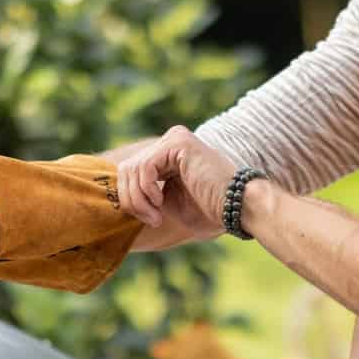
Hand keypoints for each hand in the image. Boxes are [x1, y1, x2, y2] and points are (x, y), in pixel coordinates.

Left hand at [116, 126, 235, 235]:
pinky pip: (144, 168)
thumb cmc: (210, 210)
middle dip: (132, 200)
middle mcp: (169, 141)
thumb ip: (145, 195)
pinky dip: (146, 191)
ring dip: (139, 200)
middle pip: (126, 169)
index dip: (130, 199)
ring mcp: (174, 139)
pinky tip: (159, 203)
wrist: (239, 208)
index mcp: (167, 154)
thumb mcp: (167, 203)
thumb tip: (120, 197)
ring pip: (131, 169)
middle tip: (151, 219)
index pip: (130, 172)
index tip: (149, 219)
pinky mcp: (178, 142)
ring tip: (156, 216)